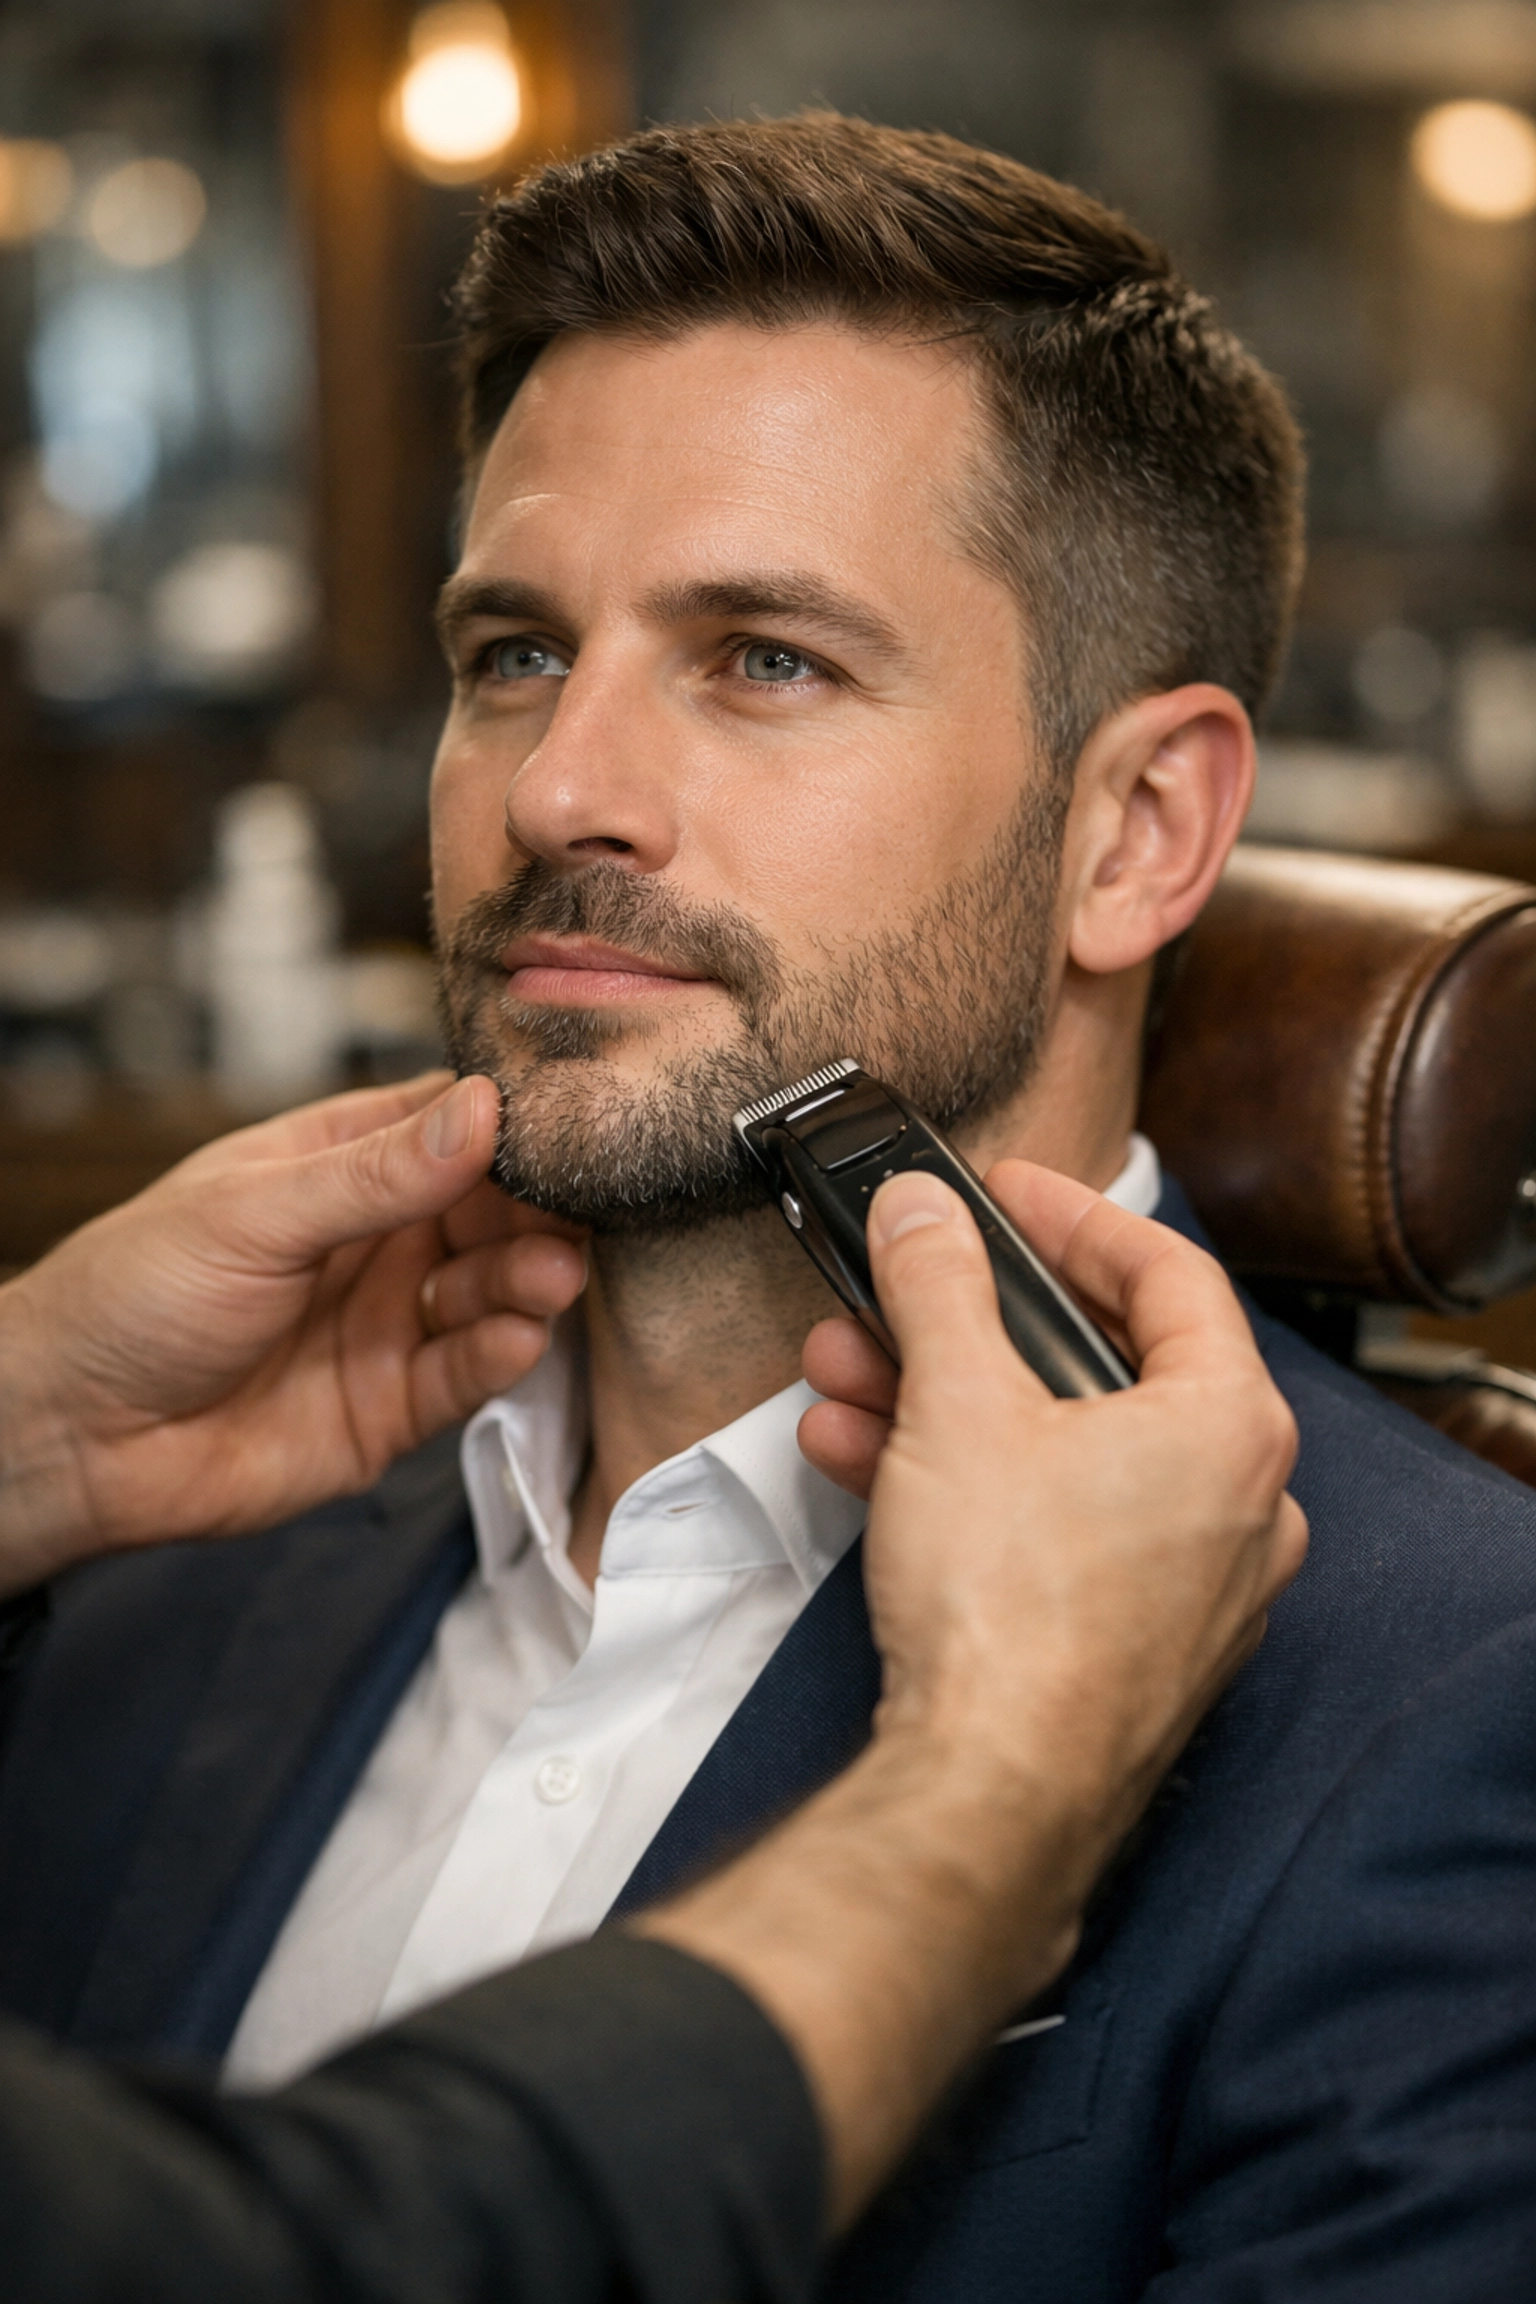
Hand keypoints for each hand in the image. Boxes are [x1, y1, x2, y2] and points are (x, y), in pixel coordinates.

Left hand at [0, 1073, 586, 1593]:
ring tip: (549, 1278)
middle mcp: (376, 1240)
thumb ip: (377, 1173)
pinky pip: (465, 1375)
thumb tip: (484, 1108)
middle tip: (573, 1217)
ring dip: (528, 1282)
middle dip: (536, 1212)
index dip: (510, 1123)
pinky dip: (498, 1356)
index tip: (572, 1125)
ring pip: (490, 1292)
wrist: (71, 1437)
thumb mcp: (255, 1212)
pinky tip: (515, 1339)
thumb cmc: (131, 1296)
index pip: (450, 1126)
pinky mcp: (392, 1408)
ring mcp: (388, 1322)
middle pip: (491, 1211)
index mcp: (338, 1167)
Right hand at [646, 1164, 1302, 2224]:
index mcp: (1231, 1426)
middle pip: (1098, 1366)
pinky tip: (865, 1465)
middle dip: (969, 1325)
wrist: (990, 1798)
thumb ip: (939, 1286)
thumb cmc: (1008, 1606)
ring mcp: (1189, 1587)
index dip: (1073, 1215)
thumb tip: (921, 1213)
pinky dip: (967, 1488)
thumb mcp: (957, 1404)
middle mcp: (1239, 1506)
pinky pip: (1048, 1532)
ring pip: (1058, 1454)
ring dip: (944, 1405)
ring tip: (843, 1377)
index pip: (1166, 1272)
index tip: (1001, 1191)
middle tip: (899, 1286)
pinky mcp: (1129, 1648)